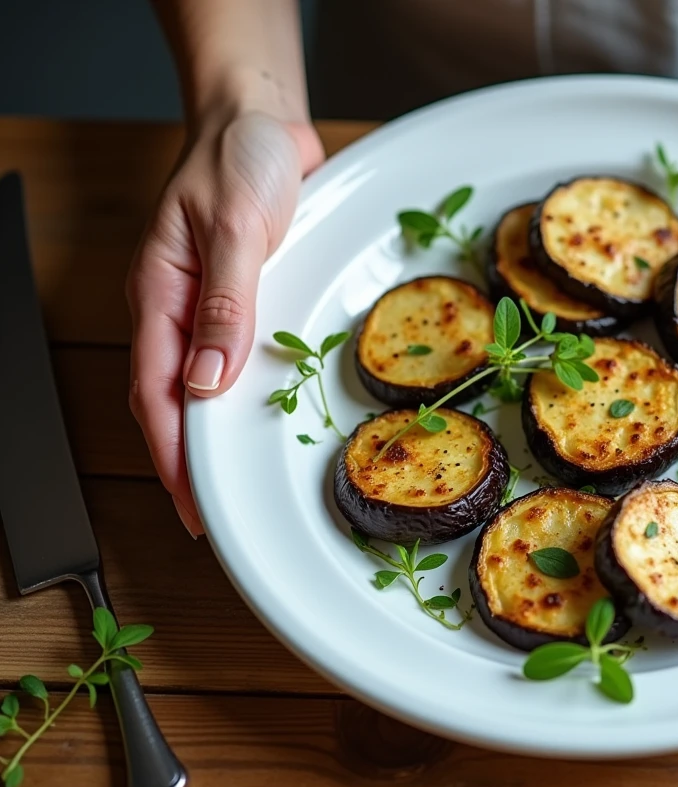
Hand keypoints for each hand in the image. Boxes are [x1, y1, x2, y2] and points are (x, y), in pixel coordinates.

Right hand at [126, 111, 323, 535]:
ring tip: (230, 486)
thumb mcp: (235, 226)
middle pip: (170, 399)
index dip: (172, 452)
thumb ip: (226, 301)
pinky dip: (237, 396)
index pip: (156, 391)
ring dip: (211, 435)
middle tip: (209, 515)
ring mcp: (206, 304)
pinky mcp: (238, 296)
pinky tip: (255, 421)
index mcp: (160, 292)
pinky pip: (231, 357)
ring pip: (198, 384)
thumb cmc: (239, 157)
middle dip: (186, 461)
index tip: (191, 501)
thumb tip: (209, 378)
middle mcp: (177, 306)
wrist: (259, 118)